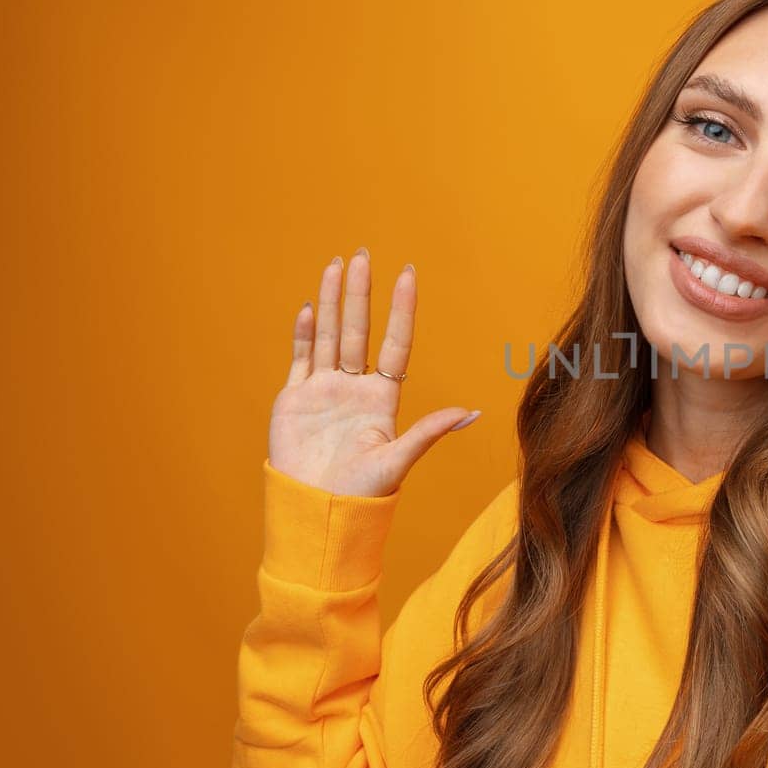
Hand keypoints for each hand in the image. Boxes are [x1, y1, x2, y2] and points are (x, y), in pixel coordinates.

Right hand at [267, 248, 478, 496]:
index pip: (395, 343)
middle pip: (359, 330)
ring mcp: (324, 391)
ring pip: (329, 336)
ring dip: (331, 302)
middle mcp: (355, 388)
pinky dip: (304, 333)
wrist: (318, 512)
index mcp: (383, 398)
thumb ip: (428, 432)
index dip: (401, 310)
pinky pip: (300, 358)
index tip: (407, 275)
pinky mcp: (294, 399)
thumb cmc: (363, 493)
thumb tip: (472, 413)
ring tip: (335, 266)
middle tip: (362, 254)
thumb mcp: (399, 460)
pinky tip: (308, 308)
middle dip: (360, 293)